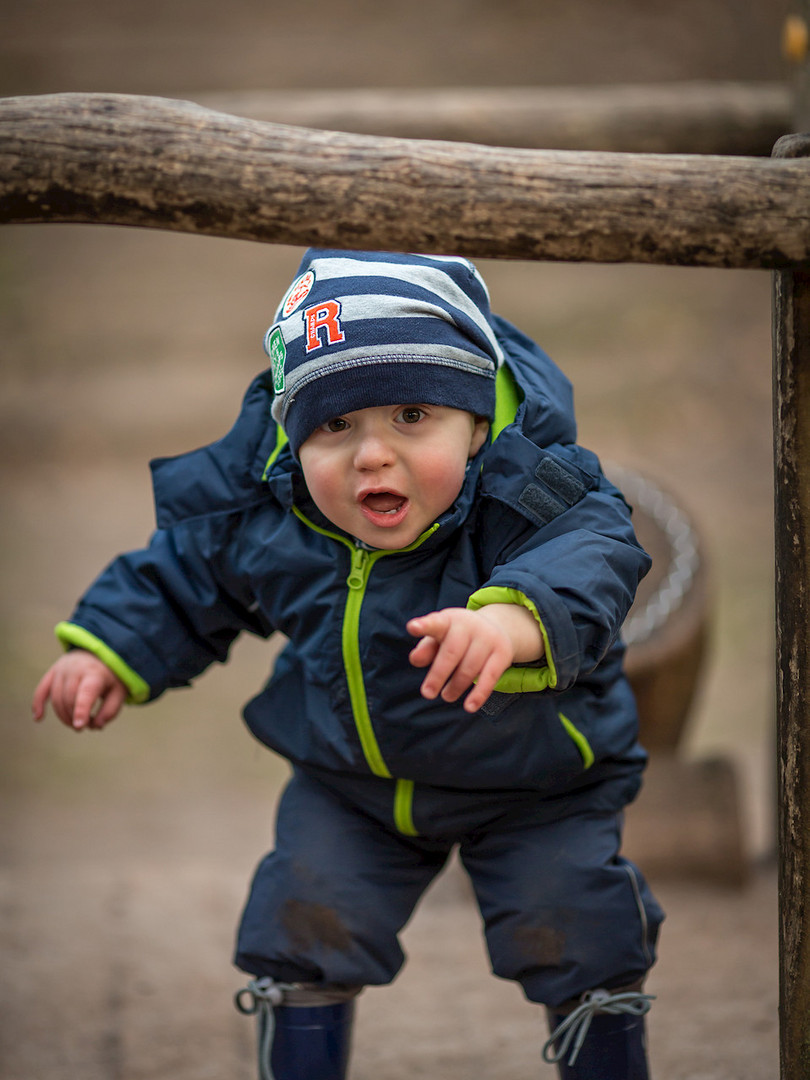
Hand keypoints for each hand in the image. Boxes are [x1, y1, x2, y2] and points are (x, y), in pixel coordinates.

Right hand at [32, 650, 126, 730]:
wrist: (100, 652)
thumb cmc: (110, 676)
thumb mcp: (119, 691)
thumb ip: (110, 710)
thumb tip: (96, 726)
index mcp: (95, 673)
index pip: (86, 693)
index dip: (82, 710)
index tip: (80, 726)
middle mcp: (76, 668)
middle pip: (69, 699)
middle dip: (75, 717)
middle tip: (85, 727)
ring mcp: (62, 669)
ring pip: (56, 698)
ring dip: (63, 716)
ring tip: (76, 724)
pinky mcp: (52, 672)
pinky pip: (41, 689)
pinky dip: (38, 704)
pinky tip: (38, 718)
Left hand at [407, 604, 541, 712]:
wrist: (494, 627)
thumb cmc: (457, 637)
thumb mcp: (440, 639)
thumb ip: (426, 649)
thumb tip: (415, 659)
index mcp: (449, 620)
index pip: (435, 623)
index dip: (424, 626)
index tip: (413, 628)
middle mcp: (469, 625)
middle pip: (451, 652)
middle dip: (438, 675)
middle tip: (427, 693)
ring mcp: (488, 637)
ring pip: (469, 667)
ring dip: (456, 686)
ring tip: (447, 696)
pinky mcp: (502, 653)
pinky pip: (490, 676)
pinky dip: (479, 694)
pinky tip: (470, 707)